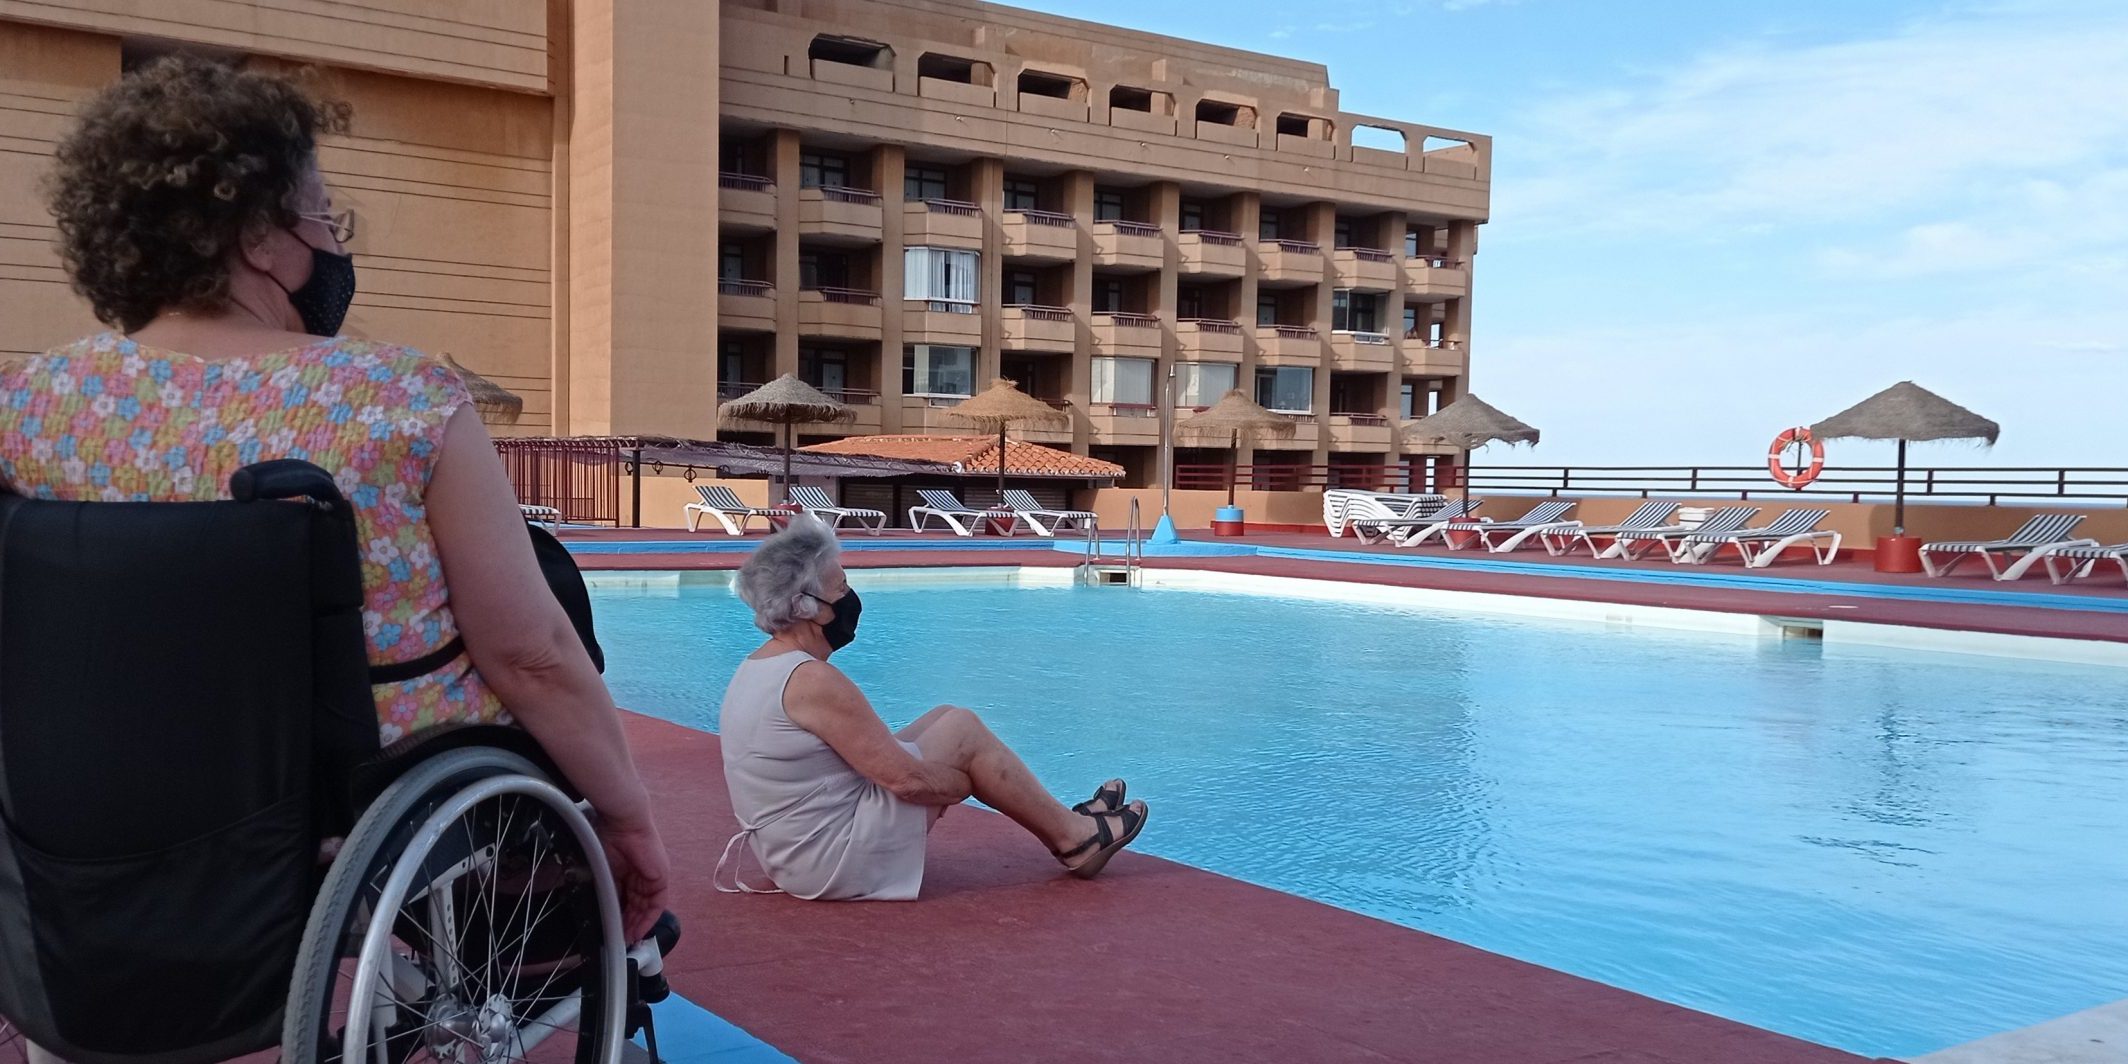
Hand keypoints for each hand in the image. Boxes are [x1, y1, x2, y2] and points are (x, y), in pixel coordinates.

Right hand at [596, 814, 671, 942]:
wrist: (622, 823)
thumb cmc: (606, 839)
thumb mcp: (603, 871)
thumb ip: (605, 889)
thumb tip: (599, 910)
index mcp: (627, 873)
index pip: (625, 901)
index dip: (620, 918)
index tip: (612, 932)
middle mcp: (641, 877)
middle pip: (637, 907)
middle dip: (629, 926)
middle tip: (620, 942)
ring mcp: (652, 877)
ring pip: (646, 909)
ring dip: (638, 926)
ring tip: (627, 940)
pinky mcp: (661, 878)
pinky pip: (656, 904)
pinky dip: (648, 919)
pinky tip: (638, 930)